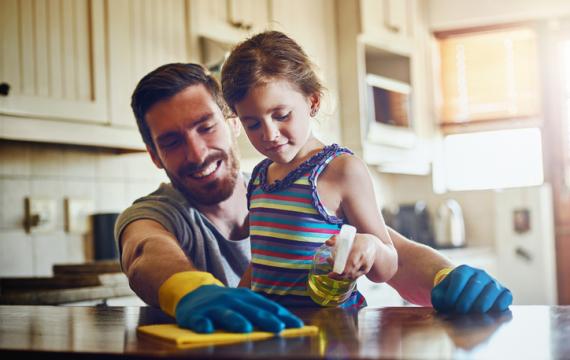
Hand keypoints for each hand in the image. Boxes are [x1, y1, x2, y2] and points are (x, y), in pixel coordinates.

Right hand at [176, 285, 303, 332]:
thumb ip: (259, 312)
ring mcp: (213, 307)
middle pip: (250, 310)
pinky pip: (199, 320)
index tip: (298, 326)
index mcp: (247, 298)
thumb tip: (284, 325)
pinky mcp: (195, 315)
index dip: (283, 315)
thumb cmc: (226, 304)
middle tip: (279, 328)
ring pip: (226, 313)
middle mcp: (232, 299)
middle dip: (265, 319)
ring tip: (246, 329)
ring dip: (236, 321)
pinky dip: (203, 324)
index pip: (268, 307)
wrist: (194, 296)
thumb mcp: (243, 304)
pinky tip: (207, 330)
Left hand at [326, 233, 375, 280]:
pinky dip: (346, 277)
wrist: (373, 245)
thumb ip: (336, 238)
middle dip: (338, 273)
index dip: (340, 266)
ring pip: (351, 276)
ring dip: (341, 276)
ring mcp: (365, 266)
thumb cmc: (359, 240)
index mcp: (360, 250)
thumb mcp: (348, 236)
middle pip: (350, 272)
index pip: (351, 263)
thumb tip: (327, 243)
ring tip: (333, 272)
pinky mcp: (365, 271)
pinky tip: (339, 274)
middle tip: (329, 267)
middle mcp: (364, 260)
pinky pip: (354, 277)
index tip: (329, 260)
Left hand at [431, 265, 512, 313]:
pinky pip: (505, 298)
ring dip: (480, 306)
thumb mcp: (440, 294)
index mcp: (463, 270)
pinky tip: (487, 313)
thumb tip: (445, 305)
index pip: (460, 277)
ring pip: (491, 291)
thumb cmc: (450, 296)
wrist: (465, 297)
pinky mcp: (504, 293)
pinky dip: (498, 307)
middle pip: (475, 285)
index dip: (453, 293)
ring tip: (472, 314)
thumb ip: (438, 298)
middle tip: (460, 312)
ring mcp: (493, 282)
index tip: (449, 305)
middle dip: (466, 302)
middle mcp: (480, 273)